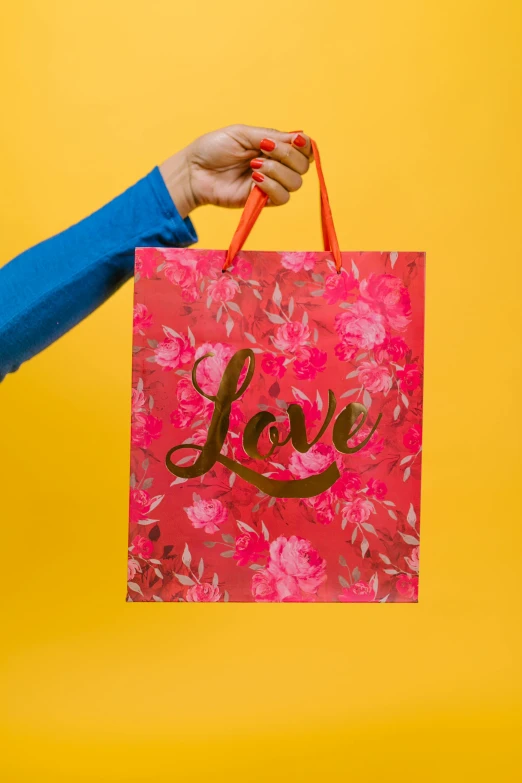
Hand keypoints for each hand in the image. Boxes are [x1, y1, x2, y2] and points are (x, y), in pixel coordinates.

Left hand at [159, 124, 311, 218]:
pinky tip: (255, 178)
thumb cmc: (214, 148)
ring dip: (278, 171)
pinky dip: (272, 186)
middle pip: (303, 166)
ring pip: (295, 183)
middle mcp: (276, 166)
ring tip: (254, 165)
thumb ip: (271, 136)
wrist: (194, 171)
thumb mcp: (242, 134)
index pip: (304, 149)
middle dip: (288, 155)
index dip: (305, 145)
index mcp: (274, 147)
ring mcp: (270, 184)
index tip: (295, 140)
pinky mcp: (261, 201)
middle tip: (263, 150)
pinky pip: (281, 197)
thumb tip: (297, 139)